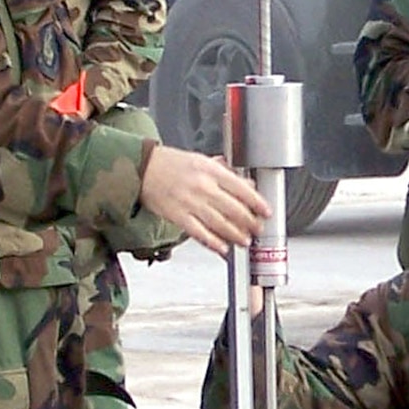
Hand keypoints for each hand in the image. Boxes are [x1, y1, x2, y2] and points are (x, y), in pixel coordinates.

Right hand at [137, 146, 269, 254]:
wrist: (142, 168)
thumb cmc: (171, 163)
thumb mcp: (202, 160)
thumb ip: (225, 172)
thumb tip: (247, 183)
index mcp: (210, 170)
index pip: (241, 188)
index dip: (257, 202)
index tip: (266, 211)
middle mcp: (202, 186)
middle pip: (233, 209)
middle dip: (250, 222)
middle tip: (258, 229)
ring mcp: (190, 203)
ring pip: (219, 223)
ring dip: (236, 234)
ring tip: (245, 241)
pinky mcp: (178, 216)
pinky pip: (199, 233)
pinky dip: (213, 242)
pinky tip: (223, 247)